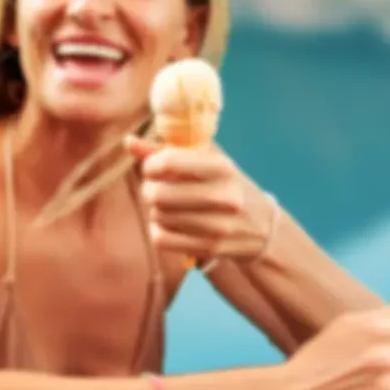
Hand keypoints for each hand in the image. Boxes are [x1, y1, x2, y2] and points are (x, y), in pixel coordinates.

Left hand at [125, 136, 276, 261]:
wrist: (262, 227)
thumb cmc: (223, 185)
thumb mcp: (205, 161)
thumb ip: (165, 150)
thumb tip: (128, 141)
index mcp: (222, 167)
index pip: (169, 162)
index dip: (150, 166)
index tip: (153, 169)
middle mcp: (225, 196)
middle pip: (158, 194)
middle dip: (149, 190)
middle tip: (157, 190)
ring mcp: (219, 225)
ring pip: (158, 216)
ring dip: (155, 211)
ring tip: (169, 207)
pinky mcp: (210, 248)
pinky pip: (161, 239)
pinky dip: (159, 232)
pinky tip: (171, 226)